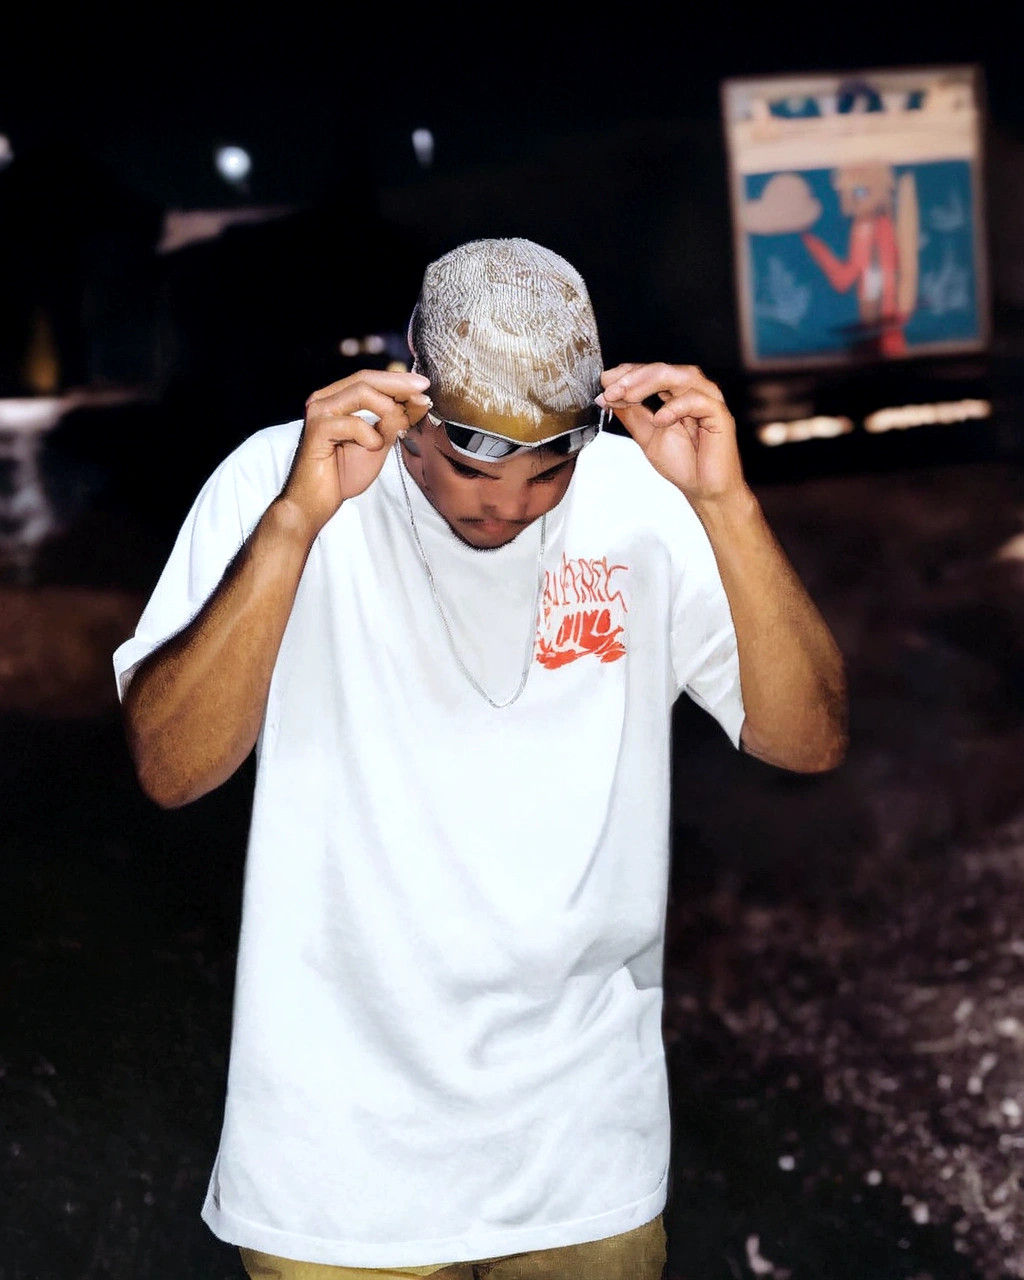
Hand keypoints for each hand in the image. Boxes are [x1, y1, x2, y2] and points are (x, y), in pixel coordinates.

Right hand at [279, 368, 431, 538]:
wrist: (315, 502)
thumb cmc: (342, 474)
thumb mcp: (377, 443)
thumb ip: (394, 422)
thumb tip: (418, 402)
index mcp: (336, 400)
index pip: (369, 380)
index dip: (398, 380)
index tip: (423, 385)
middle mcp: (324, 400)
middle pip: (365, 379)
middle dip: (398, 384)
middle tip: (422, 390)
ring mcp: (319, 412)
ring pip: (361, 392)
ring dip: (389, 408)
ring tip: (399, 427)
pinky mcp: (317, 429)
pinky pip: (354, 423)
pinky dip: (371, 436)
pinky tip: (373, 448)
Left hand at [597, 363, 745, 504]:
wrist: (704, 489)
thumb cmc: (683, 463)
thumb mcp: (646, 435)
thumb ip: (630, 414)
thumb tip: (608, 397)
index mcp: (675, 394)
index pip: (650, 372)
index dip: (626, 374)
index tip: (605, 383)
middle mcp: (691, 392)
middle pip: (662, 369)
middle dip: (633, 378)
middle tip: (611, 390)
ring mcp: (707, 400)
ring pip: (679, 376)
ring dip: (649, 384)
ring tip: (628, 397)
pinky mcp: (719, 414)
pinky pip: (697, 400)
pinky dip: (675, 406)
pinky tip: (660, 419)